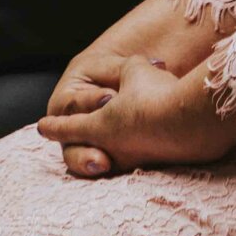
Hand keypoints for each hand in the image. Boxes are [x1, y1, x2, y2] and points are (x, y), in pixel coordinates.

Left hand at [43, 0, 228, 176]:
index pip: (67, 126)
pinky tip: (148, 139)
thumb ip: (122, 70)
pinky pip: (137, 158)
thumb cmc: (156, 93)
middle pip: (83, 153)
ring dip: (110, 149)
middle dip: (78, 151)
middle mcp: (110, 148)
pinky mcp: (157, 165)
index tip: (42, 126)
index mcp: (97, 125)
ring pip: (112, 157)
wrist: (192, 122)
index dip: (54, 125)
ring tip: (112, 144)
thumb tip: (128, 75)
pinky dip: (136, 150)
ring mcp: (133, 161)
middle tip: (76, 149)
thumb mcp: (135, 69)